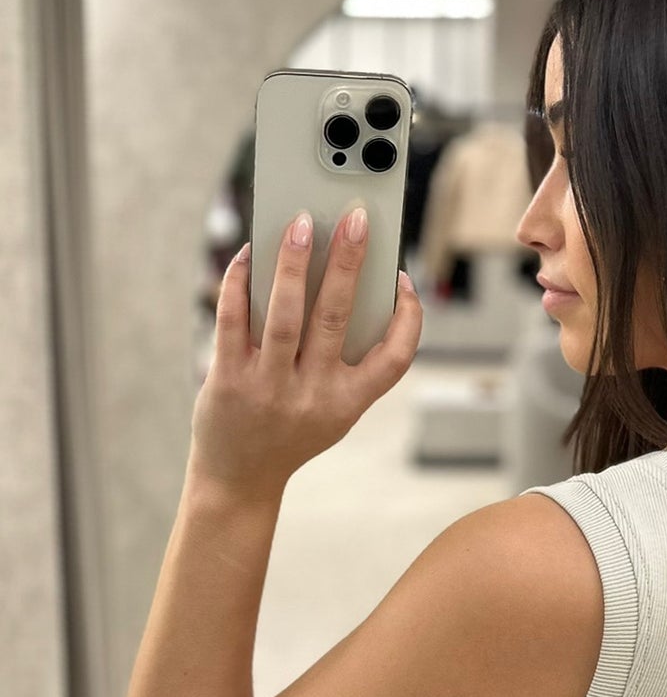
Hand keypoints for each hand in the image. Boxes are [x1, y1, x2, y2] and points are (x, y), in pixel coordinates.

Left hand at [189, 208, 422, 500]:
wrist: (238, 479)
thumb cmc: (291, 433)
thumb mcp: (332, 411)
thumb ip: (344, 362)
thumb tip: (338, 279)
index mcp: (348, 403)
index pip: (395, 359)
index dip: (408, 318)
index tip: (404, 281)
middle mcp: (312, 396)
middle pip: (337, 317)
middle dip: (348, 261)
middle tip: (354, 216)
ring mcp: (268, 388)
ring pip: (284, 313)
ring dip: (293, 261)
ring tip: (300, 221)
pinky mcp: (228, 380)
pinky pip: (233, 318)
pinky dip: (240, 281)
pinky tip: (250, 252)